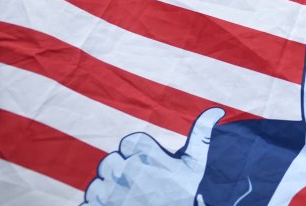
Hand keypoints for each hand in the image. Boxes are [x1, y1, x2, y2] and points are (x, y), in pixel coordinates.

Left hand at [82, 108, 224, 205]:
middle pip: (111, 160)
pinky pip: (88, 200)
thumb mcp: (195, 166)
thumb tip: (217, 108)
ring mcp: (111, 194)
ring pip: (99, 181)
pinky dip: (98, 205)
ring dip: (110, 189)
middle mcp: (128, 173)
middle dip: (122, 171)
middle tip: (140, 185)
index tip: (149, 166)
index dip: (138, 154)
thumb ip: (201, 135)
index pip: (129, 142)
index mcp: (148, 158)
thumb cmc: (183, 194)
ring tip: (129, 198)